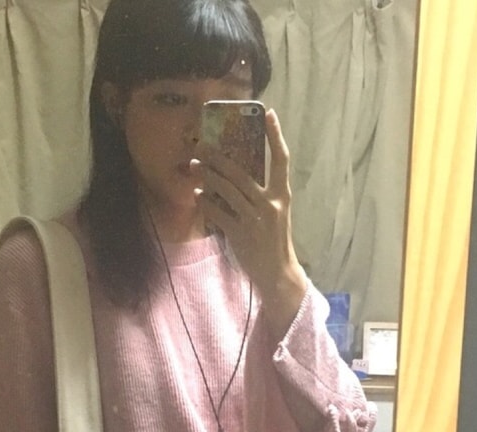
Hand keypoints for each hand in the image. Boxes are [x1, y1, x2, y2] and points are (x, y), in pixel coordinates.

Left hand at [193, 109, 307, 336]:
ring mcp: (255, 219)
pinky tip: (197, 196)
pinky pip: (217, 212)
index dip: (275, 135)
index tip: (269, 113)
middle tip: (201, 145)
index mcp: (282, 196)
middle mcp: (270, 204)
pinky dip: (205, 202)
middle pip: (240, 172)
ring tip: (194, 166)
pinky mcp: (241, 234)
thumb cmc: (273, 242)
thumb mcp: (275, 214)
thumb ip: (261, 194)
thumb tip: (234, 174)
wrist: (277, 274)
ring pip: (225, 189)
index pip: (281, 159)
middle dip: (217, 157)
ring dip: (206, 175)